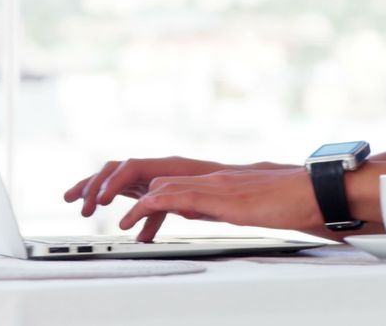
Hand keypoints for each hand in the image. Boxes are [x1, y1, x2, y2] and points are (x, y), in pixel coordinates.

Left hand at [64, 157, 297, 239]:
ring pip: (149, 178)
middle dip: (100, 180)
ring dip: (116, 191)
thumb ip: (198, 204)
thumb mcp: (226, 205)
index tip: (89, 194)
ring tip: (94, 206)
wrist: (309, 193)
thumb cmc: (276, 201)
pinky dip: (149, 205)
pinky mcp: (218, 195)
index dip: (112, 180)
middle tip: (76, 197)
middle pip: (136, 168)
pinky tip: (133, 217)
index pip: (144, 172)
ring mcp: (206, 181)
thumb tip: (173, 211)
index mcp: (196, 175)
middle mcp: (196, 173)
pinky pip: (174, 196)